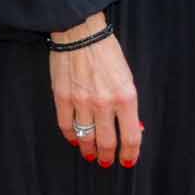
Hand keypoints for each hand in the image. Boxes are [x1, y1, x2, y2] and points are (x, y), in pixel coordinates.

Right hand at [50, 13, 139, 165]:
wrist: (80, 33)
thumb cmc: (107, 52)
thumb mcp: (127, 78)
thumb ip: (127, 104)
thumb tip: (130, 126)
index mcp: (126, 97)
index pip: (131, 136)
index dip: (130, 153)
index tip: (128, 160)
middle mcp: (104, 102)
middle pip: (107, 141)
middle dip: (107, 155)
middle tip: (106, 161)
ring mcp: (81, 101)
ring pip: (86, 136)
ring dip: (89, 149)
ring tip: (90, 154)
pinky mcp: (62, 97)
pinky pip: (66, 124)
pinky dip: (70, 135)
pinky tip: (74, 139)